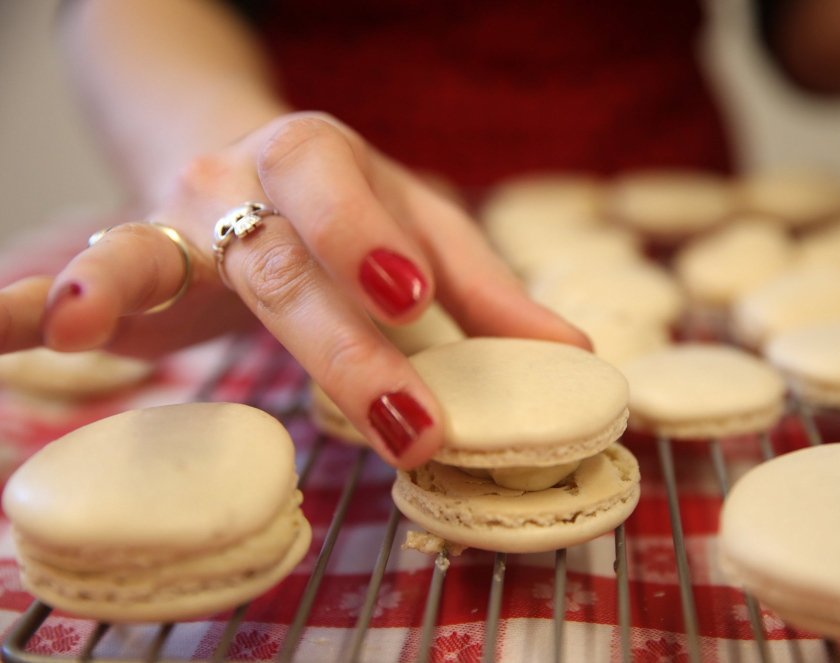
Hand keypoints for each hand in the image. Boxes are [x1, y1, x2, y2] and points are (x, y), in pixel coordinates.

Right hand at [0, 112, 587, 467]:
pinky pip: (74, 279)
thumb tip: (571, 360)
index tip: (412, 294)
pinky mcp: (129, 266)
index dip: (373, 236)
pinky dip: (23, 305)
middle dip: (336, 340)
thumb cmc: (346, 203)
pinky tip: (1, 336)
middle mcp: (243, 182)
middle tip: (404, 424)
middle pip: (279, 255)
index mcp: (326, 161)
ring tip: (72, 328)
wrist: (235, 149)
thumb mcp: (421, 227)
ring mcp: (174, 222)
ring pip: (145, 246)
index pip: (352, 192)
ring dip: (110, 284)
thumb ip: (486, 292)